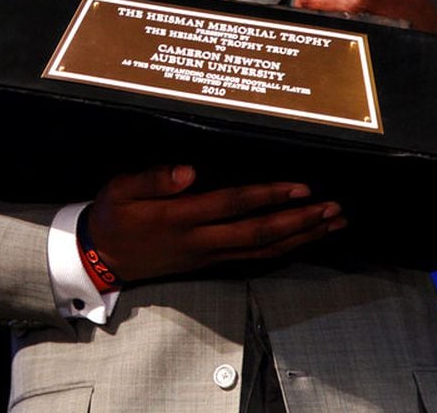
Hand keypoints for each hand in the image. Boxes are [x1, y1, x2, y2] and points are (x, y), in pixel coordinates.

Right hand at [85, 164, 343, 282]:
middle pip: (259, 233)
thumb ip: (153, 180)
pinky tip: (305, 240)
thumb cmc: (113, 215)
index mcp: (180, 218)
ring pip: (263, 250)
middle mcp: (200, 241)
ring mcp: (208, 256)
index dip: (269, 196)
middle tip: (334, 208)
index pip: (232, 205)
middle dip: (300, 221)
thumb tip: (187, 171)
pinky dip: (285, 250)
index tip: (301, 186)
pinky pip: (255, 258)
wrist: (102, 258)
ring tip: (333, 223)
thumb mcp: (120, 190)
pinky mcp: (210, 264)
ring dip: (302, 238)